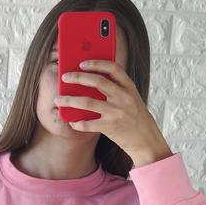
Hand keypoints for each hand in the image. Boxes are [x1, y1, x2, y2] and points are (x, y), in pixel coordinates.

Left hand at [55, 60, 172, 166]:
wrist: (147, 141)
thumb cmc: (136, 119)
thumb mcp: (132, 99)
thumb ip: (117, 89)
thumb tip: (90, 82)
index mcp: (129, 88)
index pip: (113, 68)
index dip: (96, 63)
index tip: (82, 63)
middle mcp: (123, 97)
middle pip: (97, 81)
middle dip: (77, 77)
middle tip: (65, 77)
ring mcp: (116, 112)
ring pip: (87, 102)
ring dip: (69, 100)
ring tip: (58, 100)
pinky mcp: (110, 127)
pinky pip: (88, 123)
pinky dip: (77, 123)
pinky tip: (72, 122)